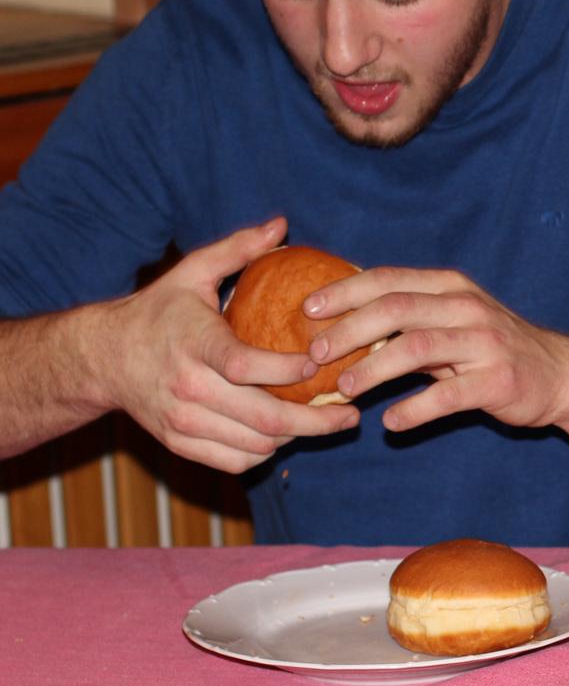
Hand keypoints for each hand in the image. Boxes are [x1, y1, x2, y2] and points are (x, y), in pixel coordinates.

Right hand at [99, 218, 358, 471]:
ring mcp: (182, 420)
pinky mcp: (179, 442)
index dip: (289, 370)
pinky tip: (284, 435)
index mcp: (194, 344)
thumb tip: (281, 224)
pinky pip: (234, 461)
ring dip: (296, 438)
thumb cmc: (156, 311)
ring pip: (254, 445)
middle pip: (262, 418)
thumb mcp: (190, 272)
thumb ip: (237, 250)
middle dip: (316, 421)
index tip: (322, 363)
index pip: (246, 366)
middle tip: (351, 414)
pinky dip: (265, 453)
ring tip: (325, 422)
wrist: (100, 358)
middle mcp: (188, 387)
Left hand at [302, 266, 568, 433]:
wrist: (560, 374)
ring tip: (344, 389)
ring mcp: (485, 344)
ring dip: (373, 369)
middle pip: (396, 309)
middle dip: (349, 331)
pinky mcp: (498, 381)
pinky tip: (391, 424)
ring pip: (416, 349)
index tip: (307, 310)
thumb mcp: (454, 318)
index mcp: (451, 287)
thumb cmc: (493, 347)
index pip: (389, 279)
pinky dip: (414, 410)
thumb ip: (408, 316)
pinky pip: (447, 396)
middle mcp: (467, 308)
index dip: (345, 292)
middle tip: (316, 355)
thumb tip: (339, 320)